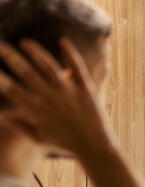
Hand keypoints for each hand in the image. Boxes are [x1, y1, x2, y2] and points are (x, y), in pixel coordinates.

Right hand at [0, 39, 111, 155]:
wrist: (93, 145)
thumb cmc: (64, 142)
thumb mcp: (39, 136)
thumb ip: (19, 124)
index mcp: (37, 111)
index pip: (12, 90)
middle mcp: (51, 99)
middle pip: (27, 73)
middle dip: (11, 57)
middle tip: (1, 45)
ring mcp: (70, 92)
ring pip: (49, 66)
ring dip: (35, 52)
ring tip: (24, 42)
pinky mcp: (87, 89)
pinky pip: (78, 67)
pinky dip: (70, 53)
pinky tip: (62, 40)